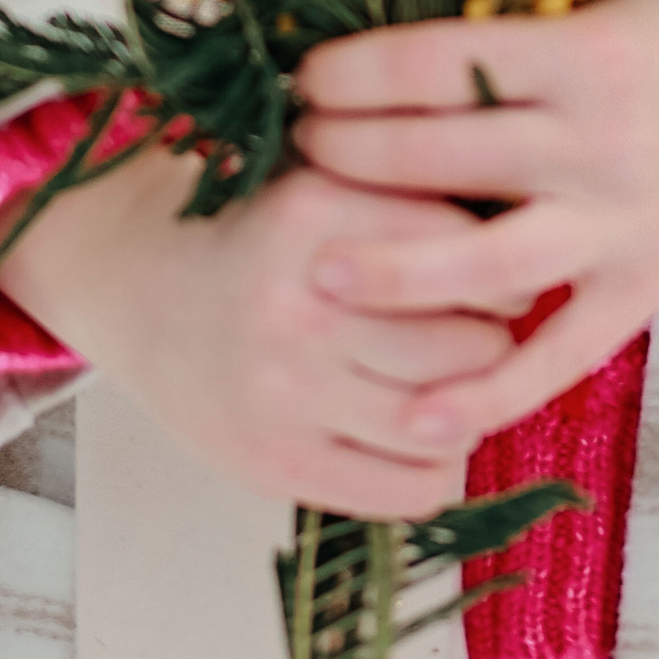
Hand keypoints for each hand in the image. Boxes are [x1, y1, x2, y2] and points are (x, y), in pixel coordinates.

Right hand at [0, 140, 517, 519]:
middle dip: (490, 339)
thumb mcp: (319, 170)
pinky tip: (420, 437)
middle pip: (468, 341)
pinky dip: (437, 469)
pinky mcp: (275, 462)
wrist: (134, 280)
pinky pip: (406, 488)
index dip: (499, 260)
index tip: (496, 267)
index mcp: (317, 206)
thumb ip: (402, 184)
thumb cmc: (251, 222)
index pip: (464, 246)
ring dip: (470, 407)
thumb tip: (523, 226)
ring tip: (454, 384)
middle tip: (478, 330)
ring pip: (445, 419)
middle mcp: (303, 299)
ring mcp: (286, 389)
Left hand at [289, 0, 658, 451]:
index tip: (304, 76)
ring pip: (490, 262)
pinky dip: (493, 388)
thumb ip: (523, 11)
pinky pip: (562, 352)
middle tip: (292, 152)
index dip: (361, 72)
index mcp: (586, 50)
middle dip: (356, 153)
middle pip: (448, 156)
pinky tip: (422, 418)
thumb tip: (399, 6)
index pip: (444, 62)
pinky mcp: (649, 286)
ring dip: (398, 270)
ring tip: (318, 272)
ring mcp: (625, 222)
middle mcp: (600, 140)